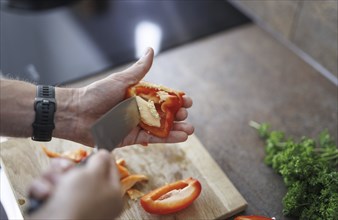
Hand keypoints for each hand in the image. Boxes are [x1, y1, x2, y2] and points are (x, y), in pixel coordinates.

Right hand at [28, 150, 121, 219]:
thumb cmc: (78, 200)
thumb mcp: (95, 174)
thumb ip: (101, 161)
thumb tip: (104, 154)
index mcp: (110, 194)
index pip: (110, 170)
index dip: (102, 158)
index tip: (95, 151)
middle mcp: (92, 199)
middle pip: (80, 170)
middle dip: (68, 167)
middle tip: (67, 170)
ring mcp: (71, 203)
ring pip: (60, 176)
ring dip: (53, 176)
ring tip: (54, 183)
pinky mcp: (52, 206)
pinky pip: (46, 188)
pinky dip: (42, 188)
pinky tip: (46, 194)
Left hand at [55, 47, 193, 146]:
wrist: (77, 114)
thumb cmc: (96, 94)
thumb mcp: (120, 80)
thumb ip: (139, 70)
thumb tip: (151, 50)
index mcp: (137, 95)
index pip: (161, 98)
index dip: (175, 99)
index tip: (188, 101)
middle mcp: (138, 110)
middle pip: (163, 114)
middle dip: (177, 115)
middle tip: (186, 115)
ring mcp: (136, 125)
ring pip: (161, 128)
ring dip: (177, 129)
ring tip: (190, 129)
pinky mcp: (132, 138)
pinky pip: (152, 138)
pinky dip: (167, 139)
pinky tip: (180, 138)